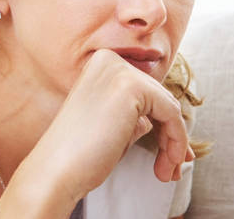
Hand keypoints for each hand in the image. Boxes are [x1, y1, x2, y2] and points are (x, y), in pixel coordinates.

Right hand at [19, 49, 193, 197]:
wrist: (56, 171)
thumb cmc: (78, 156)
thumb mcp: (111, 127)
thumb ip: (132, 118)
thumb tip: (152, 122)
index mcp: (100, 66)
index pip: (145, 93)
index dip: (162, 126)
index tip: (170, 157)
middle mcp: (109, 61)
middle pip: (159, 98)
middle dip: (171, 137)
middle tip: (172, 170)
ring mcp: (119, 71)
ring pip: (169, 106)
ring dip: (174, 143)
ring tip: (168, 172)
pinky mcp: (131, 86)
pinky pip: (171, 112)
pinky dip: (176, 140)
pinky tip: (168, 163)